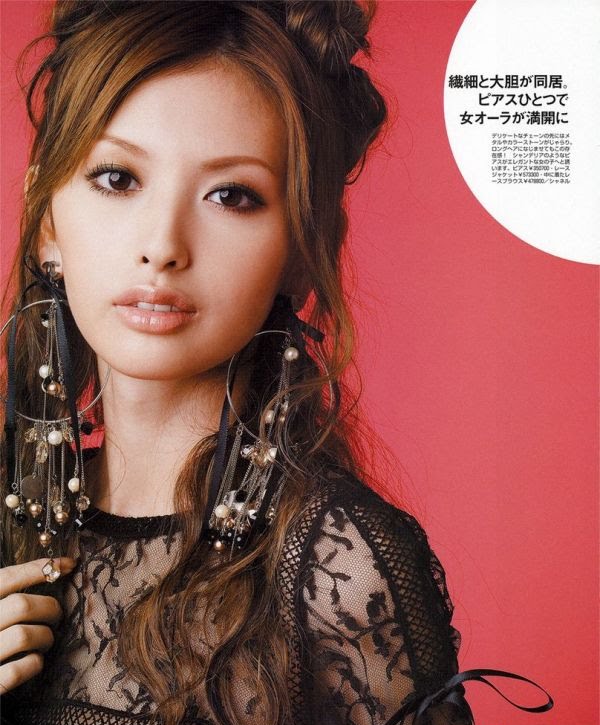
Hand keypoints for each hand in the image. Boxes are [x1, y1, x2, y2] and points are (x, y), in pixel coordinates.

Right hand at [0, 557, 75, 693]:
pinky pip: (18, 671)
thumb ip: (5, 597)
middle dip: (49, 608)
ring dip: (45, 636)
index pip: (5, 578)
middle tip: (56, 615)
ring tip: (46, 639)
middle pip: (21, 605)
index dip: (38, 568)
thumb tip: (51, 567)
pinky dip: (34, 664)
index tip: (67, 564)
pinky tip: (34, 660)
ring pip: (25, 635)